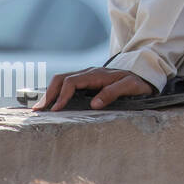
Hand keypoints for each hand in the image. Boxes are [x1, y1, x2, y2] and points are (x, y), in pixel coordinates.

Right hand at [32, 67, 156, 111]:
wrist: (144, 74)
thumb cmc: (138, 81)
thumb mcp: (129, 87)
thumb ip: (113, 93)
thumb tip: (93, 104)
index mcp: (96, 74)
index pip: (72, 82)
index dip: (62, 96)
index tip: (56, 110)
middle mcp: (88, 73)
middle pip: (61, 79)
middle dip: (48, 93)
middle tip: (38, 110)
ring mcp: (86, 76)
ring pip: (62, 80)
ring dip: (50, 93)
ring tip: (40, 108)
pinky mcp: (86, 81)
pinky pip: (67, 84)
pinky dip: (56, 92)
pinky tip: (52, 103)